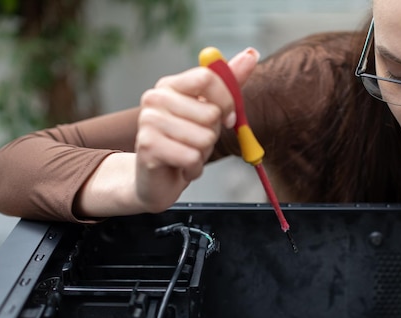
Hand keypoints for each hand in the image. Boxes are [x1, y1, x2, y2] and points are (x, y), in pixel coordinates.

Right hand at [134, 47, 259, 211]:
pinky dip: (193, 169)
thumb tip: (252, 54)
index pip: (209, 78)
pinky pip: (193, 158)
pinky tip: (180, 168)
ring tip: (186, 155)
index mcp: (171, 85)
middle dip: (212, 135)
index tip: (228, 119)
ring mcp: (148, 121)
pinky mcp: (148, 147)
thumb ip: (230, 83)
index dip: (227, 101)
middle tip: (195, 142)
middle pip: (211, 113)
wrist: (157, 180)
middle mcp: (155, 98)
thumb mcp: (211, 111)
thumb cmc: (186, 142)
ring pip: (204, 138)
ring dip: (202, 154)